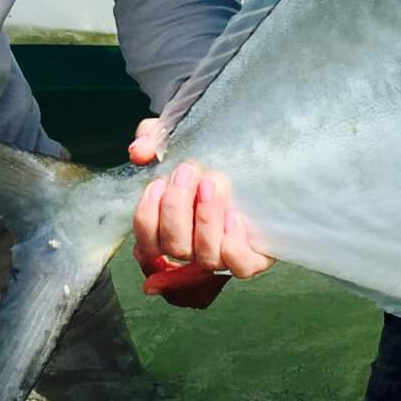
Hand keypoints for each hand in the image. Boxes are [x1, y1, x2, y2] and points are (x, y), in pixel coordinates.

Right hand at [127, 118, 272, 308]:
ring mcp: (223, 255)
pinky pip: (240, 266)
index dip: (147, 217)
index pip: (146, 243)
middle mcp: (193, 247)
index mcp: (169, 229)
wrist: (261, 156)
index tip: (158, 183)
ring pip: (205, 257)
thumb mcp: (179, 134)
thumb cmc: (212, 152)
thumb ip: (153, 138)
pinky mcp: (253, 258)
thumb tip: (139, 152)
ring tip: (211, 183)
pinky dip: (232, 243)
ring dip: (205, 219)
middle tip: (187, 170)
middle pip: (174, 247)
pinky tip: (234, 215)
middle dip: (176, 208)